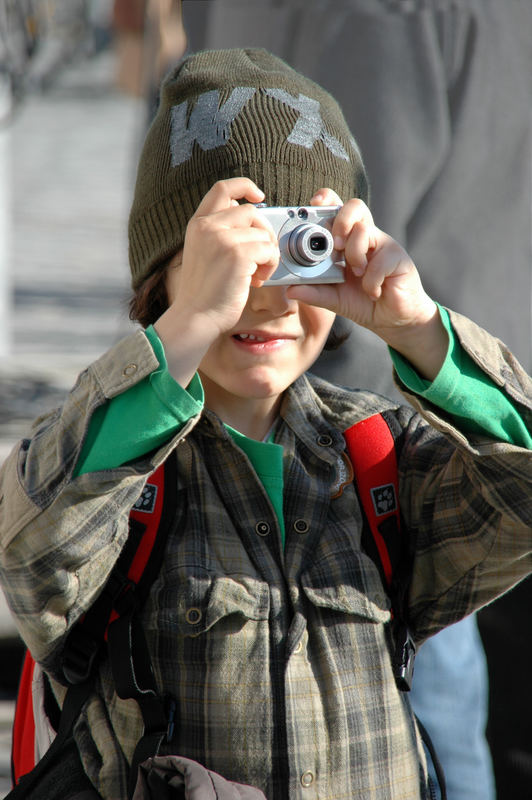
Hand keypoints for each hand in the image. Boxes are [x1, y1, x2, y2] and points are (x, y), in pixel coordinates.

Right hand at [154, 178, 278, 385]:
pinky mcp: (238, 254)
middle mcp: (208, 226)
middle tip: (261, 257)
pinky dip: (269, 265)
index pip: (223, 188)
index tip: (260, 196)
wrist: (195, 317)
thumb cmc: (204, 293)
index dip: (245, 186)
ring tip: (256, 274)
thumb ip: (221, 234)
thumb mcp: (204, 253)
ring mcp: (223, 238)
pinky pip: (268, 250)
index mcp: (198, 224)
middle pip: (251, 211)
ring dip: (267, 254)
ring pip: (263, 233)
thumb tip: (254, 224)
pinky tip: (257, 280)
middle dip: (264, 232)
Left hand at [288, 189, 447, 379]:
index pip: (337, 209)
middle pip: (354, 206)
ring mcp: (383, 244)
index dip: (327, 200)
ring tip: (356, 274)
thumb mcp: (334, 299)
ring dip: (354, 253)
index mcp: (347, 241)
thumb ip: (314, 293)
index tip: (314, 204)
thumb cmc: (364, 303)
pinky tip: (373, 292)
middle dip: (340, 220)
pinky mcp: (398, 258)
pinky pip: (380, 261)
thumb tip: (290, 289)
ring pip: (364, 230)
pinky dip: (371, 281)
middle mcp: (365, 237)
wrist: (392, 320)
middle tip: (335, 245)